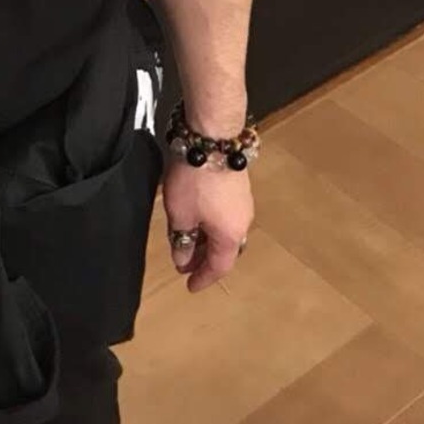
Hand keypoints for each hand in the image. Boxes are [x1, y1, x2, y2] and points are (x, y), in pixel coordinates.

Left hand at [162, 157, 253, 293]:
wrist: (213, 138)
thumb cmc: (195, 180)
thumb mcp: (180, 214)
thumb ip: (181, 239)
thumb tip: (183, 259)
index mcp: (230, 235)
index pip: (218, 267)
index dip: (203, 278)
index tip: (190, 286)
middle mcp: (242, 222)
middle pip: (225, 249)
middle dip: (205, 259)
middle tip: (186, 264)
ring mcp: (243, 202)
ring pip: (225, 231)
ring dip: (207, 239)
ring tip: (188, 240)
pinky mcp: (238, 185)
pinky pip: (225, 214)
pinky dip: (211, 223)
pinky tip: (197, 216)